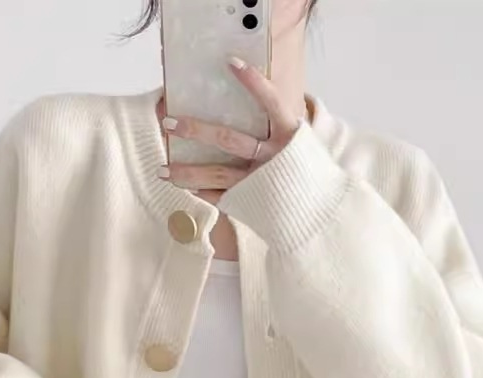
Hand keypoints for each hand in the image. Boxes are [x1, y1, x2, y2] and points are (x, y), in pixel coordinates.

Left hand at [158, 56, 303, 198]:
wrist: (321, 210)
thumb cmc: (305, 169)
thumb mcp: (298, 141)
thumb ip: (277, 123)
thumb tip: (244, 100)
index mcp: (289, 135)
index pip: (271, 101)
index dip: (253, 82)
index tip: (231, 62)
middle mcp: (273, 157)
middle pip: (228, 139)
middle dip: (195, 129)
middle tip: (169, 123)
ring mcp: (260, 181)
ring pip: (217, 174)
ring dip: (186, 172)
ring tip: (162, 169)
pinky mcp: (253, 201)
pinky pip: (222, 197)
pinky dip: (202, 193)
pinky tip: (184, 187)